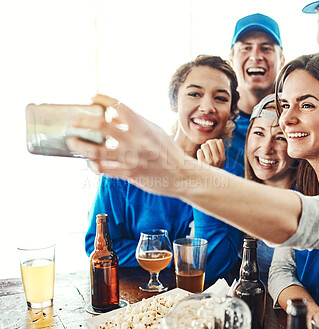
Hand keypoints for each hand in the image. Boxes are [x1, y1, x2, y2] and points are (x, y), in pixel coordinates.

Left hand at [66, 94, 196, 196]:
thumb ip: (135, 124)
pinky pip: (103, 169)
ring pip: (96, 151)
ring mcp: (131, 159)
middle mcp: (135, 141)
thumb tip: (112, 117)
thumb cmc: (169, 152)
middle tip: (74, 120)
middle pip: (100, 125)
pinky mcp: (129, 175)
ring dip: (80, 145)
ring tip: (72, 141)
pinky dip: (92, 164)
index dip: (102, 99)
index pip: (118, 105)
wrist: (182, 176)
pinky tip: (89, 161)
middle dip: (82, 121)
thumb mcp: (155, 132)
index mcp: (143, 126)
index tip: (93, 98)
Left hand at [196, 139, 224, 167]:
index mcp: (222, 158)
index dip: (214, 141)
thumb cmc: (213, 167)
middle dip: (207, 143)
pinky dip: (199, 152)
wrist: (206, 178)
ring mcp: (209, 161)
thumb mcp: (219, 161)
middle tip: (206, 148)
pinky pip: (199, 151)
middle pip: (211, 142)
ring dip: (203, 147)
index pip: (219, 142)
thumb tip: (218, 140)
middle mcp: (217, 159)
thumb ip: (220, 151)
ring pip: (204, 145)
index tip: (212, 145)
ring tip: (204, 152)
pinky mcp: (202, 162)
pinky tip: (201, 157)